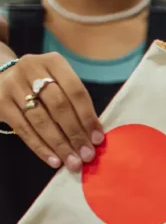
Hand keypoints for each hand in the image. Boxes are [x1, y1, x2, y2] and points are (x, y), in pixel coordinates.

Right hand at [0, 53, 103, 170]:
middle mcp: (31, 69)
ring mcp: (13, 85)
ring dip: (59, 144)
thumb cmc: (42, 84)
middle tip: (87, 155)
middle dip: (75, 134)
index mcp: (54, 62)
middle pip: (58, 106)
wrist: (2, 77)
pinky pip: (23, 129)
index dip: (88, 117)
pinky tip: (53, 160)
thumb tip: (94, 136)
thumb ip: (75, 103)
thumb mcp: (59, 82)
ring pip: (40, 120)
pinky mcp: (0, 103)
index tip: (98, 139)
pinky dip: (40, 147)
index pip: (76, 91)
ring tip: (73, 162)